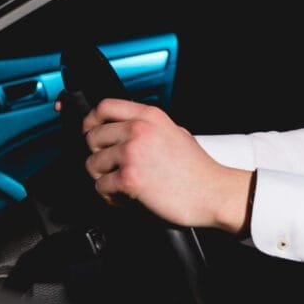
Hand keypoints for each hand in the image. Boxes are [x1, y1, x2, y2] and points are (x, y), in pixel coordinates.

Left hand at [79, 98, 252, 232]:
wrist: (212, 192)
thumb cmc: (197, 169)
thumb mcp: (175, 132)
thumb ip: (149, 127)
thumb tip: (125, 130)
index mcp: (150, 116)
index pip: (104, 106)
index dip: (92, 120)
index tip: (91, 131)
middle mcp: (139, 130)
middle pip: (92, 136)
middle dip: (99, 155)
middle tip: (113, 167)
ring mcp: (133, 152)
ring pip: (92, 164)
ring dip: (104, 178)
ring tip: (123, 184)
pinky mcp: (129, 177)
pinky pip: (100, 187)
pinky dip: (110, 196)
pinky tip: (127, 197)